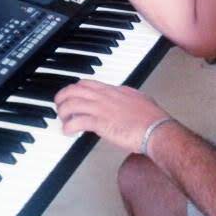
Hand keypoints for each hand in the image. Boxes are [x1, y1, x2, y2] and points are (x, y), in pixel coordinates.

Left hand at [53, 80, 169, 153]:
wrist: (156, 130)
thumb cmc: (152, 119)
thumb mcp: (139, 99)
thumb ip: (128, 96)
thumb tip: (125, 95)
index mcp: (113, 90)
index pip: (87, 83)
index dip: (75, 88)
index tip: (71, 95)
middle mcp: (104, 96)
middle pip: (74, 90)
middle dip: (62, 97)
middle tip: (59, 106)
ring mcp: (101, 108)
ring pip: (71, 103)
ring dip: (63, 112)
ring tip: (62, 120)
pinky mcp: (100, 123)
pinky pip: (77, 121)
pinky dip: (68, 126)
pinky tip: (68, 131)